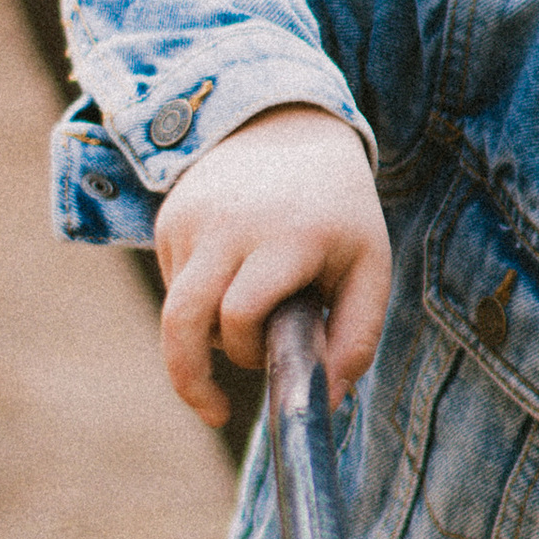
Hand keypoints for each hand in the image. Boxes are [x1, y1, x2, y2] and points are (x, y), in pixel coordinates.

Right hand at [152, 106, 391, 424]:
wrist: (289, 128)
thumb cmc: (339, 213)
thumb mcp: (370, 267)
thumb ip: (357, 338)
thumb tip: (325, 402)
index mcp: (288, 236)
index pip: (242, 314)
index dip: (249, 354)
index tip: (266, 384)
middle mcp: (230, 224)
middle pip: (183, 321)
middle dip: (190, 379)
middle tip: (214, 411)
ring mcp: (191, 219)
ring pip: (179, 310)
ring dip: (206, 338)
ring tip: (251, 323)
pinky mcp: (168, 219)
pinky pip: (176, 285)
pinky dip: (201, 303)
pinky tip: (235, 278)